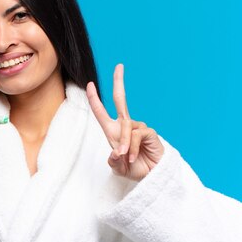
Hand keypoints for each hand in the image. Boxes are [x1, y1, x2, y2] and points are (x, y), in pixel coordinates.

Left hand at [86, 64, 163, 180]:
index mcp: (113, 131)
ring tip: (129, 158)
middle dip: (119, 81)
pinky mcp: (148, 132)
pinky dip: (133, 148)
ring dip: (125, 145)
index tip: (89, 84)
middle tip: (119, 65)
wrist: (151, 176)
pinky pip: (136, 135)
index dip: (94, 98)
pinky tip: (135, 157)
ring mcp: (138, 127)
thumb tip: (115, 152)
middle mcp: (125, 125)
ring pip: (126, 128)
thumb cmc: (134, 169)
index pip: (101, 112)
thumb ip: (113, 161)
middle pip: (120, 99)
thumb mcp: (118, 168)